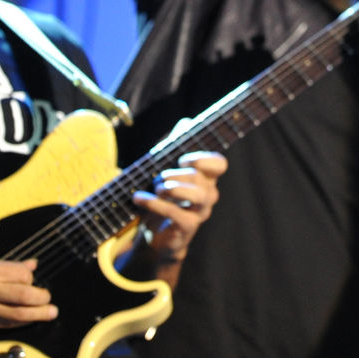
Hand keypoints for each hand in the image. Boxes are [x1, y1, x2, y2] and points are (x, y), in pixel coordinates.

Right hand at [0, 254, 57, 328]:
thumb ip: (4, 266)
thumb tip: (30, 265)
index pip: (22, 274)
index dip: (31, 277)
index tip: (31, 278)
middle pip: (25, 295)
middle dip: (42, 298)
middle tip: (49, 299)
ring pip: (17, 314)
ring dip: (37, 314)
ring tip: (50, 313)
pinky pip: (2, 325)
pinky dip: (17, 323)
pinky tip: (27, 322)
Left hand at [132, 150, 227, 269]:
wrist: (155, 236)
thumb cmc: (164, 199)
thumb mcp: (167, 171)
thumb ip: (176, 146)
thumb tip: (186, 121)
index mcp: (206, 179)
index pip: (219, 164)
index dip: (202, 158)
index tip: (182, 160)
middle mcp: (208, 195)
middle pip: (199, 177)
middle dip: (174, 173)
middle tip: (158, 178)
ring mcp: (200, 213)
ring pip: (198, 195)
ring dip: (172, 188)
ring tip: (156, 187)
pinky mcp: (187, 228)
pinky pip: (175, 213)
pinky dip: (155, 203)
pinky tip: (139, 199)